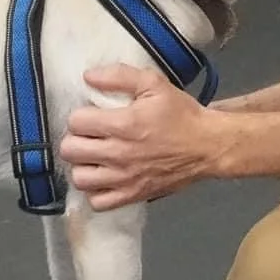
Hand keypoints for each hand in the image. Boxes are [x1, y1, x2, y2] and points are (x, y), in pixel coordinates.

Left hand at [60, 64, 224, 209]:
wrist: (208, 146)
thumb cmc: (181, 115)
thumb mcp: (154, 84)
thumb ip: (119, 76)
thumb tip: (88, 76)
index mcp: (123, 124)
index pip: (76, 122)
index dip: (81, 116)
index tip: (92, 116)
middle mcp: (119, 153)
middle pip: (70, 151)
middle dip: (76, 140)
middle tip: (90, 136)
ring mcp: (125, 178)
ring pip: (80, 178)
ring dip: (83, 166)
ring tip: (94, 158)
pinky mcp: (133, 195)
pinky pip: (98, 202)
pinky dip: (97, 192)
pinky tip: (104, 179)